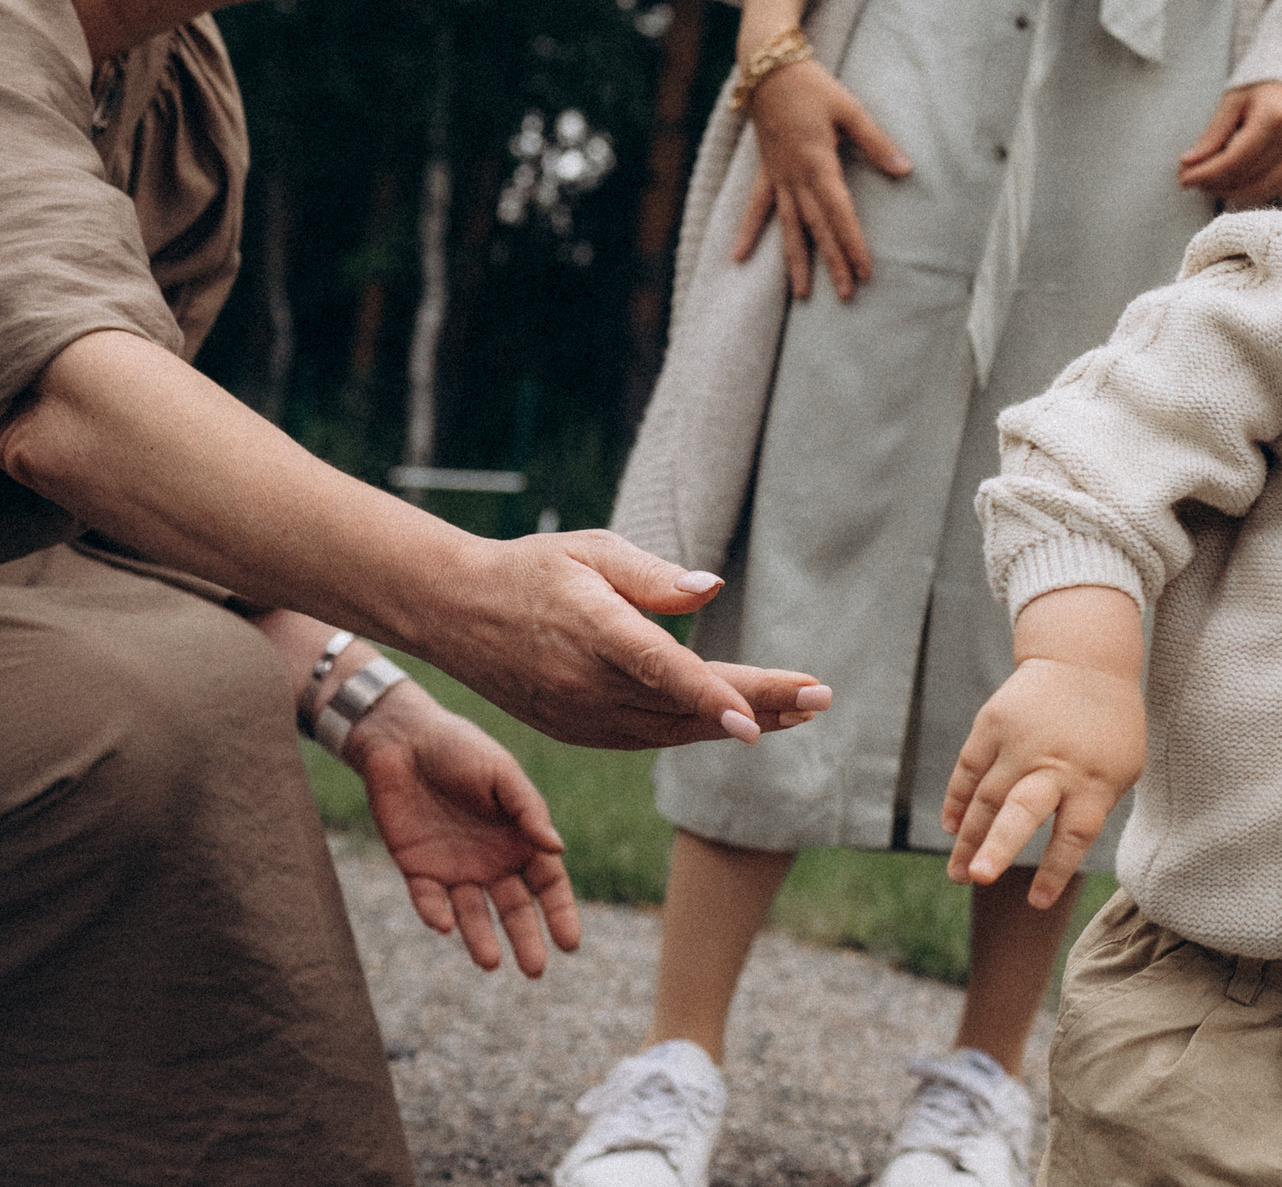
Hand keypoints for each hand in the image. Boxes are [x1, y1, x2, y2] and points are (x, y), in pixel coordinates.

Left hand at [342, 682, 579, 973]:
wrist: (402, 740)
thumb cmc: (461, 750)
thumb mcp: (502, 774)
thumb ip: (529, 811)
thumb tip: (558, 849)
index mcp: (521, 838)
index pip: (549, 883)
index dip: (560, 912)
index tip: (570, 942)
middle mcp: (492, 860)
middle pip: (515, 908)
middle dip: (526, 938)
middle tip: (535, 969)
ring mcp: (455, 868)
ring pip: (472, 913)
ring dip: (481, 938)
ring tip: (491, 962)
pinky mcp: (417, 869)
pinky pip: (428, 899)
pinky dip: (436, 914)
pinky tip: (445, 925)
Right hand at [439, 529, 831, 750]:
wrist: (453, 611)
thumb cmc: (533, 569)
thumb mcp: (592, 551)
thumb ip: (653, 575)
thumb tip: (713, 590)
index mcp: (595, 631)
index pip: (664, 670)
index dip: (713, 697)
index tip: (761, 717)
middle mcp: (587, 683)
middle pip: (686, 705)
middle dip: (760, 705)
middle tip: (821, 698)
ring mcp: (579, 715)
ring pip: (671, 731)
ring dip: (736, 723)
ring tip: (797, 712)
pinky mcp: (576, 729)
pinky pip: (646, 737)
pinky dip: (693, 730)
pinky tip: (736, 720)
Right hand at [734, 57, 911, 300]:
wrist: (767, 66)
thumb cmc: (812, 85)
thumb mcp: (850, 109)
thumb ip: (876, 142)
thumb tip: (905, 169)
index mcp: (818, 163)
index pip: (840, 213)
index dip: (852, 243)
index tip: (865, 271)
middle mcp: (795, 176)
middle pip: (817, 227)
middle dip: (832, 261)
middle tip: (846, 293)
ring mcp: (777, 176)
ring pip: (788, 226)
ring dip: (795, 260)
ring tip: (803, 294)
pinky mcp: (765, 170)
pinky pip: (756, 207)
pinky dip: (748, 231)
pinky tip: (738, 258)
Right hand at [942, 655, 1145, 909]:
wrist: (1085, 659)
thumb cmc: (1108, 729)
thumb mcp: (1122, 768)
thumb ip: (1093, 808)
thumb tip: (1059, 855)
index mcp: (1093, 779)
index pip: (1074, 834)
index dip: (1055, 870)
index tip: (1036, 901)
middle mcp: (1053, 762)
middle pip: (1023, 809)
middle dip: (999, 844)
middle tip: (980, 877)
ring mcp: (1019, 740)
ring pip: (986, 797)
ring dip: (969, 839)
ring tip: (960, 875)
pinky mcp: (992, 723)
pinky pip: (968, 769)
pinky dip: (957, 801)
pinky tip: (953, 830)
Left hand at [1176, 81, 1281, 203]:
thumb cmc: (1260, 92)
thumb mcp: (1232, 103)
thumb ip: (1212, 134)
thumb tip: (1188, 163)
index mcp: (1275, 117)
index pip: (1236, 158)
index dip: (1207, 173)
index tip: (1183, 178)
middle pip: (1246, 175)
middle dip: (1213, 182)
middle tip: (1189, 179)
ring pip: (1260, 189)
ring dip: (1228, 191)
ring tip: (1205, 184)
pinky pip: (1272, 190)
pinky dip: (1246, 192)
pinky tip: (1227, 185)